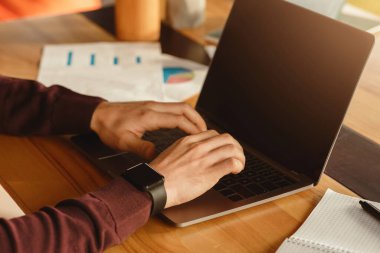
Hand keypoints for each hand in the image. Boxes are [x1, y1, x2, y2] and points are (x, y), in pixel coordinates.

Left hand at [90, 101, 206, 158]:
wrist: (98, 114)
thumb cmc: (109, 128)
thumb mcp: (123, 142)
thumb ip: (141, 148)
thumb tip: (158, 155)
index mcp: (149, 116)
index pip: (178, 119)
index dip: (193, 128)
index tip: (202, 137)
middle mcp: (154, 107)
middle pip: (184, 109)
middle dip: (198, 120)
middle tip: (207, 133)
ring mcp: (153, 105)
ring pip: (180, 107)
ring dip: (192, 116)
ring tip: (200, 130)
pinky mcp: (151, 106)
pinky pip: (173, 108)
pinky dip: (184, 116)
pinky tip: (185, 125)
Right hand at [149, 130, 244, 207]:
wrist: (155, 185)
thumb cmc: (161, 174)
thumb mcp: (173, 153)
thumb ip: (188, 150)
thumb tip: (199, 155)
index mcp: (189, 141)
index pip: (214, 134)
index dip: (223, 142)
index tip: (224, 150)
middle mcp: (199, 147)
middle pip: (227, 138)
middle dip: (236, 147)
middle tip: (236, 156)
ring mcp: (204, 159)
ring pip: (232, 149)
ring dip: (240, 157)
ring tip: (239, 165)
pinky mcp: (209, 173)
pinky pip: (230, 163)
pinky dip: (237, 166)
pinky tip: (235, 171)